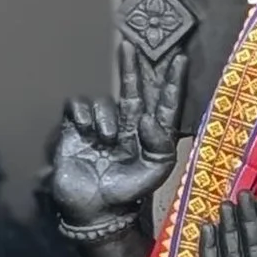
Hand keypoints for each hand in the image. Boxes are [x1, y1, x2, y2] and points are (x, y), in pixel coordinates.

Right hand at [48, 39, 184, 225]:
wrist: (94, 210)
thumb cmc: (128, 194)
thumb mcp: (154, 172)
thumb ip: (160, 145)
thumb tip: (147, 117)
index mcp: (150, 136)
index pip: (165, 105)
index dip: (173, 83)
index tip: (180, 60)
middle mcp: (127, 127)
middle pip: (131, 90)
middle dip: (131, 67)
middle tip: (129, 46)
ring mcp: (101, 127)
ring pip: (104, 101)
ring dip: (105, 116)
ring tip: (104, 139)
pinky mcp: (76, 129)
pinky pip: (78, 105)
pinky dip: (83, 113)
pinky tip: (85, 130)